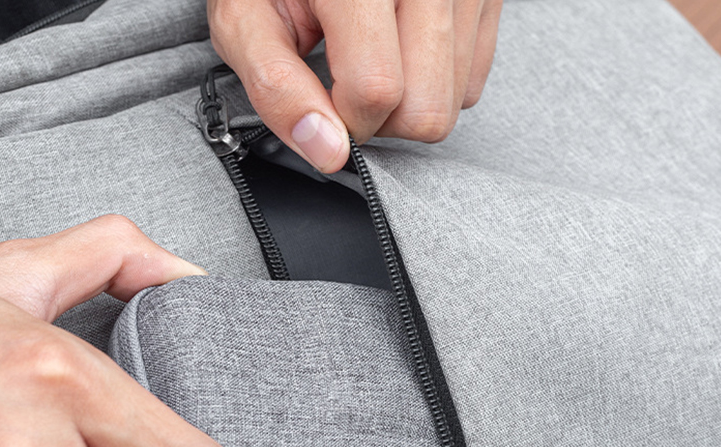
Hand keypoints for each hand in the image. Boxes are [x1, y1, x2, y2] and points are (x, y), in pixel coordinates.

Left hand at [208, 0, 502, 171]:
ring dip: (409, 102)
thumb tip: (328, 153)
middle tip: (348, 80)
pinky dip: (435, 80)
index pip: (376, 88)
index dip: (344, 118)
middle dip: (382, 119)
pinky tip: (402, 48)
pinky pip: (473, 77)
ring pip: (456, 100)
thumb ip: (277, 88)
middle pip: (427, 110)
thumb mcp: (247, 18)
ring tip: (374, 55)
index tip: (324, 98)